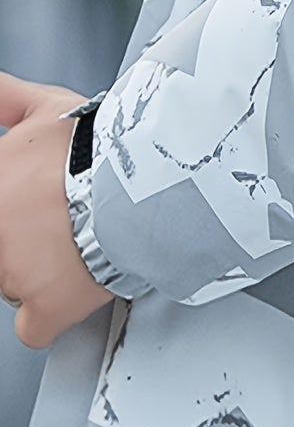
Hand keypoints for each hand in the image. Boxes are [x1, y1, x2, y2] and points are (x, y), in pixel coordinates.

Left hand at [0, 71, 114, 348]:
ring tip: (77, 247)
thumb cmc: (101, 144)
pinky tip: (73, 291)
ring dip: (40, 273)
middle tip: (54, 224)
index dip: (11, 215)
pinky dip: (53, 316)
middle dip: (20, 240)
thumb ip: (7, 97)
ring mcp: (15, 274)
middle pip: (0, 250)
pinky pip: (34, 329)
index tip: (26, 213)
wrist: (146, 176)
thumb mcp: (48, 106)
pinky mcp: (47, 306)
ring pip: (12, 285)